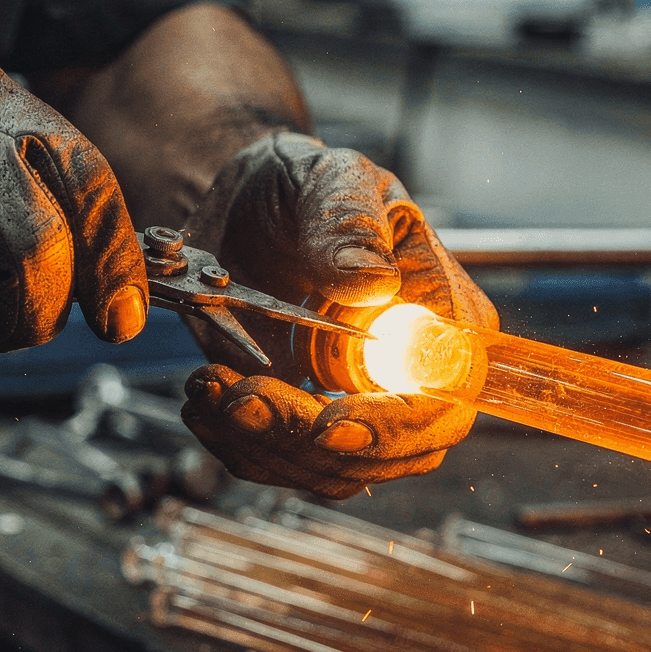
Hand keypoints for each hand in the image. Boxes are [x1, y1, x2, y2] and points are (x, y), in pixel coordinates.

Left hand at [178, 133, 495, 496]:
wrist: (247, 208)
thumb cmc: (305, 186)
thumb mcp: (331, 179)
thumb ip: (350, 223)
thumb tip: (371, 282)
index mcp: (444, 317)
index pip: (446, 399)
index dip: (394, 425)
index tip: (330, 424)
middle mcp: (412, 375)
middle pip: (391, 455)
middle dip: (309, 442)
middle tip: (241, 397)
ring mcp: (360, 405)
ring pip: (332, 472)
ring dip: (263, 445)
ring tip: (209, 386)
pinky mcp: (307, 421)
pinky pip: (283, 464)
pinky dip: (237, 444)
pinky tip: (204, 399)